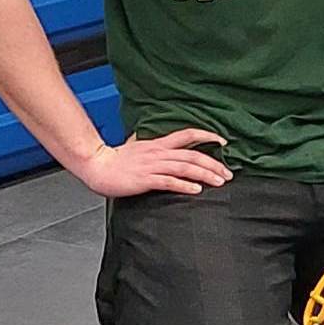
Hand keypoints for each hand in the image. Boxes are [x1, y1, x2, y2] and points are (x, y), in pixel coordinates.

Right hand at [76, 130, 230, 197]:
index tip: (223, 141)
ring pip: (184, 167)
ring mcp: (152, 166)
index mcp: (158, 144)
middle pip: (192, 155)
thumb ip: (153, 146)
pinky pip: (169, 182)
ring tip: (219, 181)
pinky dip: (184, 185)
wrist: (95, 166)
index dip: (207, 135)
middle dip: (214, 164)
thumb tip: (162, 142)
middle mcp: (158, 153)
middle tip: (228, 173)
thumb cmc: (115, 160)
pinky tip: (196, 189)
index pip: (187, 135)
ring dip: (205, 174)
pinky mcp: (145, 180)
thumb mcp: (138, 147)